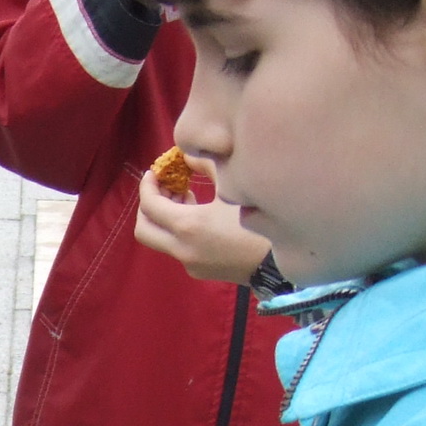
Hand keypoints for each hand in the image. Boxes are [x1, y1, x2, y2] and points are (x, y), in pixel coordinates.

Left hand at [134, 161, 274, 282]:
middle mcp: (182, 249)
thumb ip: (207, 164)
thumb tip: (189, 154)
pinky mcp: (201, 271)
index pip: (150, 205)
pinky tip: (199, 214)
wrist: (282, 261)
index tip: (154, 171)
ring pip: (161, 240)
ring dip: (164, 218)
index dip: (147, 185)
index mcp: (187, 227)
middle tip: (163, 187)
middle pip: (144, 230)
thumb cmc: (260, 218)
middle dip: (147, 206)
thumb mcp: (233, 186)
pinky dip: (178, 230)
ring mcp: (190, 264)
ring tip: (184, 194)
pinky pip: (178, 247)